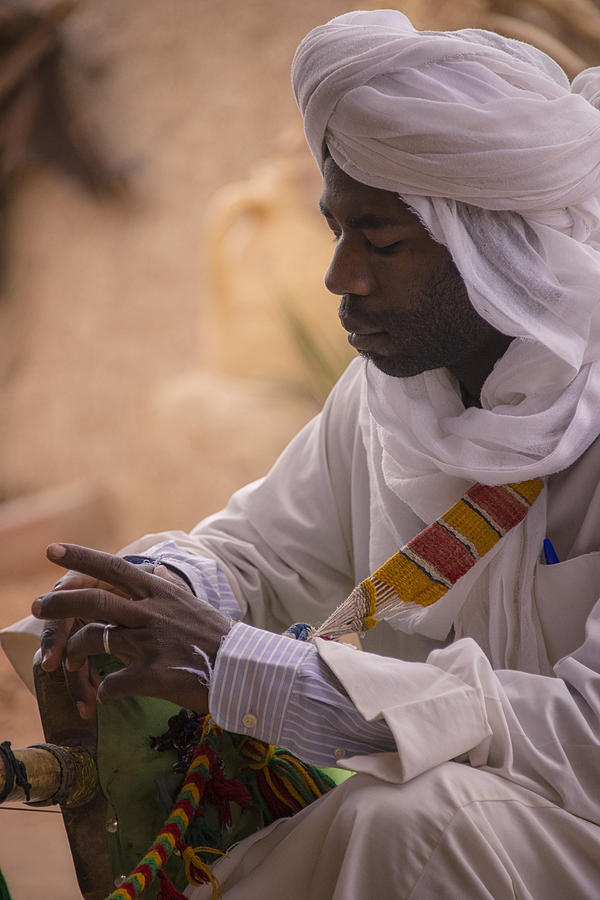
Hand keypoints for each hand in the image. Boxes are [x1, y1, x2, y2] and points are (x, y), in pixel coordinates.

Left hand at [32, 543, 232, 717]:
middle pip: (95, 601)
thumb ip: (168, 588)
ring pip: (96, 640)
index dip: (80, 557)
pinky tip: (103, 696)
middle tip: (35, 606)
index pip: (113, 568)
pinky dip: (103, 691)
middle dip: (59, 603)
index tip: (50, 550)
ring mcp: (154, 642)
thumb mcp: (191, 604)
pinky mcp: (156, 675)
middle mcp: (153, 612)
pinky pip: (114, 683)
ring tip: (65, 662)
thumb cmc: (216, 638)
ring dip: (73, 652)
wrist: (242, 669)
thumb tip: (158, 568)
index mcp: (160, 593)